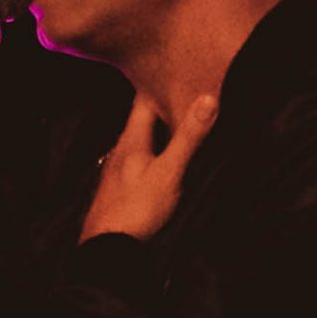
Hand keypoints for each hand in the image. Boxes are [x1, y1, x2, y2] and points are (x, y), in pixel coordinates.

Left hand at [80, 90, 217, 242]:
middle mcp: (122, 149)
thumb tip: (208, 99)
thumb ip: (188, 136)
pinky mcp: (122, 187)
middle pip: (143, 119)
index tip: (175, 69)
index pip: (143, 99)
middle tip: (184, 91)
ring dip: (159, 129)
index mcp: (131, 139)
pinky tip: (162, 159)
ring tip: (178, 121)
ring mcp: (120, 169)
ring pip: (141, 139)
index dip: (158, 82)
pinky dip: (154, 151)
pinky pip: (140, 160)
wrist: (108, 248)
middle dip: (162, 105)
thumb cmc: (136, 209)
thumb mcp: (169, 171)